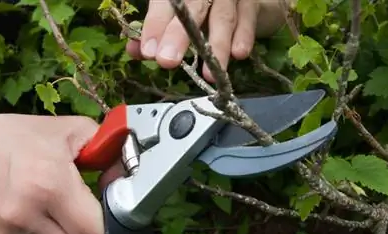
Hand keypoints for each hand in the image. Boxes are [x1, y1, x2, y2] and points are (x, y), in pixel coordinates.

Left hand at [125, 0, 288, 82]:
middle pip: (191, 7)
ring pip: (223, 17)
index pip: (164, 2)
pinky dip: (244, 36)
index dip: (155, 25)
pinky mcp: (251, 2)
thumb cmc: (202, 6)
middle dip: (178, 36)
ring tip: (208, 73)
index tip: (148, 51)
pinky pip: (248, 18)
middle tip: (167, 61)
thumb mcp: (175, 15)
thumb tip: (136, 51)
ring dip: (216, 47)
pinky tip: (239, 53)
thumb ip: (155, 31)